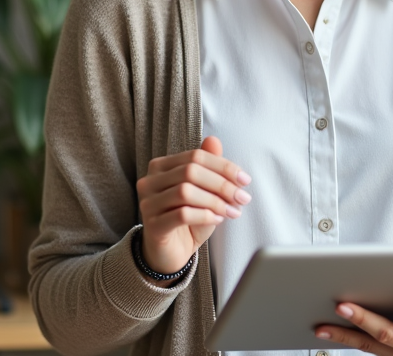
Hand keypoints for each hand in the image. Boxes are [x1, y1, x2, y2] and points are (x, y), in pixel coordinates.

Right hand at [135, 136, 251, 274]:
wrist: (171, 252)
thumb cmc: (188, 219)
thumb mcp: (203, 191)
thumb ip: (208, 167)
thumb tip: (214, 141)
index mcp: (161, 167)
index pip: (195, 156)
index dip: (223, 166)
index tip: (245, 180)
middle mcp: (149, 181)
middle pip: (190, 171)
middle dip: (222, 184)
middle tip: (242, 198)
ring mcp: (147, 203)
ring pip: (185, 192)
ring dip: (215, 201)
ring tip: (232, 211)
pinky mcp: (152, 226)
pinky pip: (182, 215)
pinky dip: (205, 215)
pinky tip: (217, 220)